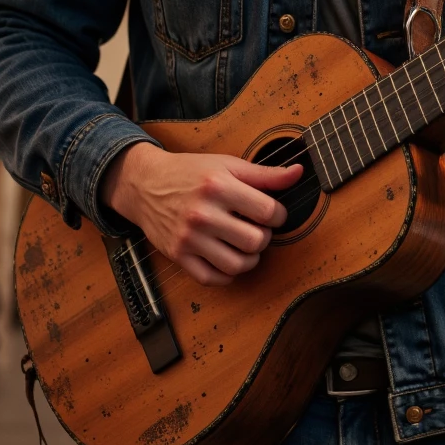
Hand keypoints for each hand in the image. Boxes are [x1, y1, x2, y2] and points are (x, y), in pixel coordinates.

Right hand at [101, 143, 302, 286]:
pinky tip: (228, 257)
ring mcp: (189, 238)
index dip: (278, 214)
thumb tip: (298, 173)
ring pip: (237, 264)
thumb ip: (265, 174)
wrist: (146, 185)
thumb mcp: (227, 165)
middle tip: (256, 227)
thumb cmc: (190, 173)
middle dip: (264, 236)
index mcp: (218, 186)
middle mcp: (202, 214)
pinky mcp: (178, 256)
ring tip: (245, 244)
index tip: (271, 213)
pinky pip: (213, 278)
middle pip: (256, 241)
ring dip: (250, 258)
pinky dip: (227, 273)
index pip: (268, 212)